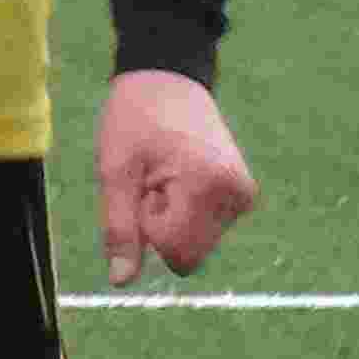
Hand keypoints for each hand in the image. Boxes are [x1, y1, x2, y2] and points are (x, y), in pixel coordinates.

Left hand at [93, 68, 256, 284]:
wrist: (168, 77)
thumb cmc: (134, 118)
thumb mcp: (115, 171)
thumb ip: (120, 228)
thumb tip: (121, 281)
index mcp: (209, 185)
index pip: (177, 253)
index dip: (150, 228)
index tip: (145, 187)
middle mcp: (237, 194)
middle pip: (190, 255)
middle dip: (163, 228)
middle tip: (153, 181)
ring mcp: (243, 195)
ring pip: (198, 244)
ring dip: (173, 220)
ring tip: (165, 174)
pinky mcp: (242, 194)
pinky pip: (206, 228)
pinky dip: (186, 212)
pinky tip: (179, 175)